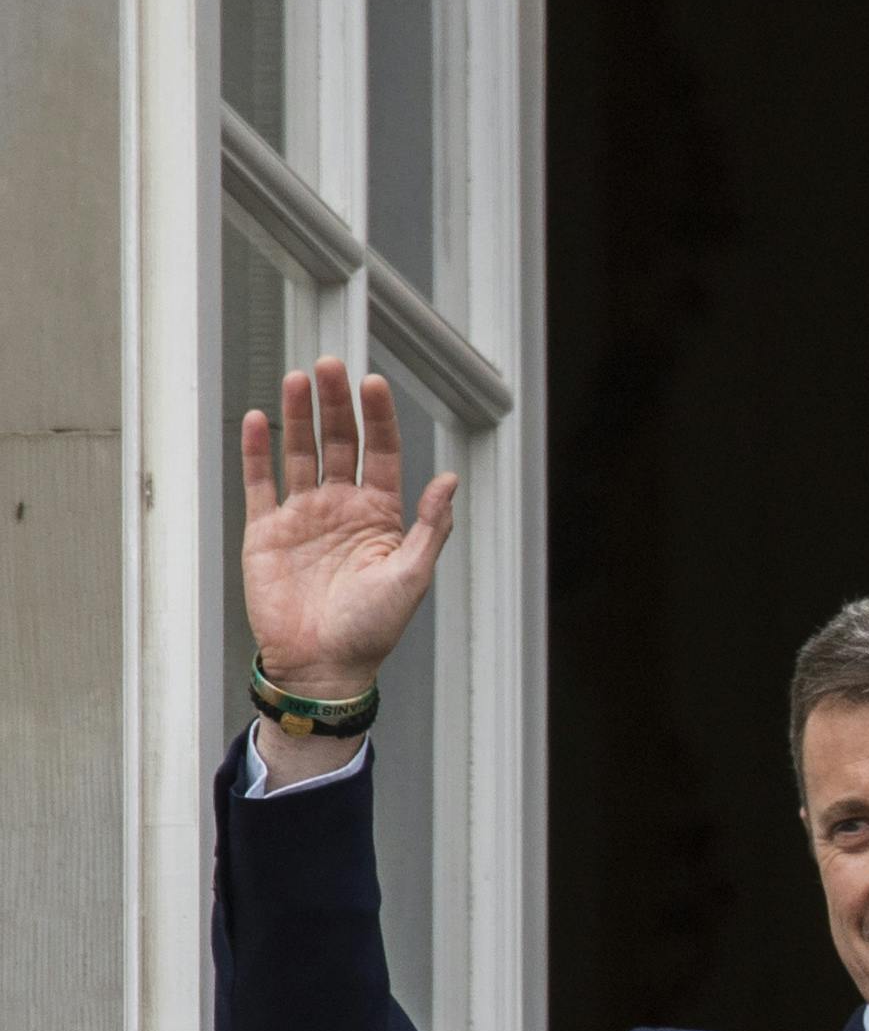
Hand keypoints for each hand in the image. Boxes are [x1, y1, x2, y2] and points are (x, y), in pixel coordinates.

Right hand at [240, 357, 458, 693]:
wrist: (322, 665)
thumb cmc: (372, 630)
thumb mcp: (412, 576)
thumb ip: (432, 527)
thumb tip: (449, 481)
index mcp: (382, 517)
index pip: (382, 453)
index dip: (379, 419)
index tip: (374, 384)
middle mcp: (342, 509)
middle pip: (339, 443)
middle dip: (335, 404)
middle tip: (329, 366)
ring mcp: (304, 517)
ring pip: (300, 453)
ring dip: (299, 416)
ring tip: (297, 379)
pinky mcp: (266, 531)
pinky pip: (260, 484)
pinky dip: (257, 452)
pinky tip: (257, 420)